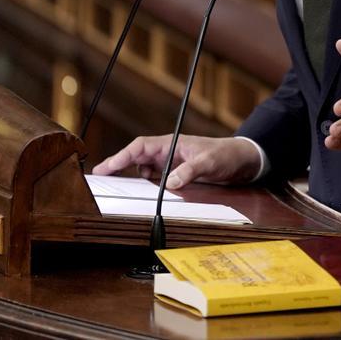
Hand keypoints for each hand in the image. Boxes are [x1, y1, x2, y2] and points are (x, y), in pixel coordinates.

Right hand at [91, 135, 260, 189]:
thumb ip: (189, 171)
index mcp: (170, 143)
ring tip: (113, 190)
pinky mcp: (175, 174)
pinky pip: (154, 180)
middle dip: (117, 168)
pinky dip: (145, 186)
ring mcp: (170, 163)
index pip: (139, 147)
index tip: (103, 168)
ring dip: (130, 178)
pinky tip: (140, 195)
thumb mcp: (208, 163)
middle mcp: (166, 152)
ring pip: (143, 170)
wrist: (241, 160)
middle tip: (98, 182)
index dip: (119, 157)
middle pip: (135, 159)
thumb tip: (169, 184)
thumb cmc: (225, 154)